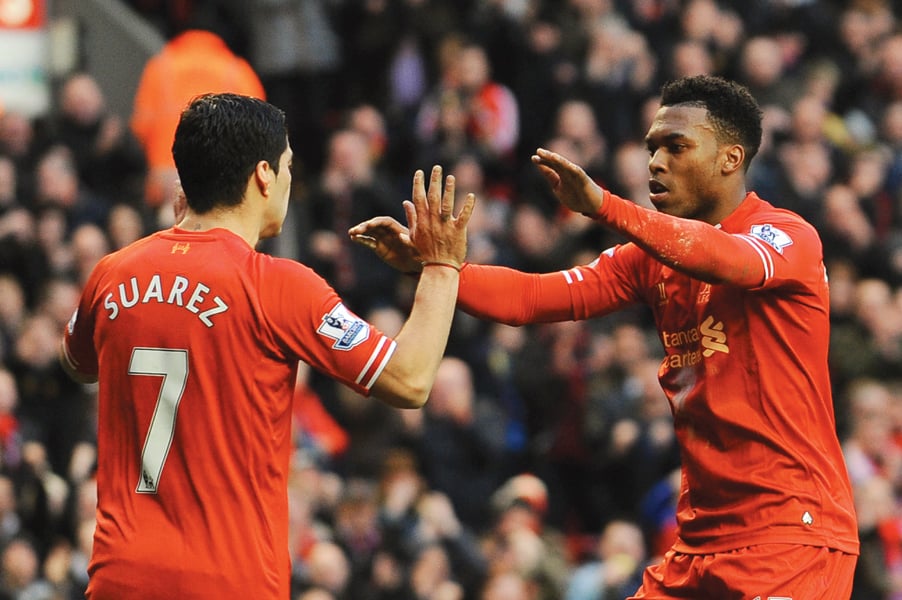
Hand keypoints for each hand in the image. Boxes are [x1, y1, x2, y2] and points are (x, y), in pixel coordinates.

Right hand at [349, 216, 420, 272]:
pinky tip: (353, 238)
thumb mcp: (415, 248)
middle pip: (376, 226)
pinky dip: (361, 240)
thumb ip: (408, 241)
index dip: (377, 222)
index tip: (368, 225)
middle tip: (355, 230)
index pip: (385, 222)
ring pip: (370, 232)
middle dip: (365, 226)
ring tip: (351, 233)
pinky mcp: (379, 248)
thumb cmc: (419, 254)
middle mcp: (389, 232)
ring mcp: (384, 239)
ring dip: (360, 231)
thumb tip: (401, 236)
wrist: (417, 263)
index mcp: (398, 229)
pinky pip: (369, 242)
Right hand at [350, 165, 474, 271]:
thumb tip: (406, 203)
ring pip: (447, 204)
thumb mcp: (414, 235)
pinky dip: (468, 206)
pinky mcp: (458, 231)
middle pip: (433, 197)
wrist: (439, 267)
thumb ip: (411, 217)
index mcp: (422, 221)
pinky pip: (464, 217)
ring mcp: (446, 226)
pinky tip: (471, 195)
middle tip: (437, 168)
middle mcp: (433, 221)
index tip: (419, 172)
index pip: (418, 199)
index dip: (418, 184)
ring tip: (451, 177)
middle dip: (434, 181)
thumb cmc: (426, 251)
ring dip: (449, 190)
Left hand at [531, 147, 604, 216]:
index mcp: (561, 175)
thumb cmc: (575, 197)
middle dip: (548, 157)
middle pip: (557, 163)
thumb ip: (551, 177)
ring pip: (567, 166)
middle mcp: (568, 172)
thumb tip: (541, 168)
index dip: (542, 162)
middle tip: (538, 151)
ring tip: (552, 156)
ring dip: (560, 161)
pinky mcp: (584, 180)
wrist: (591, 206)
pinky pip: (579, 174)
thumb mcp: (558, 187)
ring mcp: (576, 176)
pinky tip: (569, 166)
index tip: (533, 158)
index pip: (551, 166)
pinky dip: (574, 169)